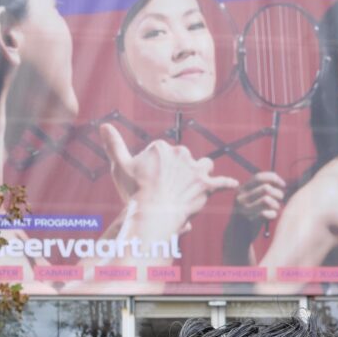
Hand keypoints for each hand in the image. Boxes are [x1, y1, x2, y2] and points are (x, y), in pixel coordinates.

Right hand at [100, 124, 237, 227]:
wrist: (153, 211)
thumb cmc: (134, 191)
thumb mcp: (120, 166)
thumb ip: (113, 145)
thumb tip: (103, 125)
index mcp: (162, 147)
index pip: (163, 152)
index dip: (158, 166)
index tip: (151, 180)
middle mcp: (181, 153)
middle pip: (184, 158)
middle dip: (179, 169)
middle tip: (170, 188)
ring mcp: (196, 169)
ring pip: (204, 166)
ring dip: (203, 172)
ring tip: (199, 182)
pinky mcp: (207, 185)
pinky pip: (221, 183)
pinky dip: (227, 184)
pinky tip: (234, 185)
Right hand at [234, 171, 286, 223]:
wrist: (237, 234)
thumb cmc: (249, 213)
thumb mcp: (249, 198)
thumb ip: (260, 188)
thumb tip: (279, 181)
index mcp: (241, 189)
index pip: (259, 177)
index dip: (274, 178)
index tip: (283, 184)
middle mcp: (241, 198)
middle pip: (266, 188)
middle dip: (278, 193)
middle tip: (280, 199)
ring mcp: (245, 210)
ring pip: (267, 200)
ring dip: (276, 204)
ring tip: (275, 208)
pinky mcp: (250, 221)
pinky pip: (267, 213)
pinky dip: (273, 214)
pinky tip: (272, 216)